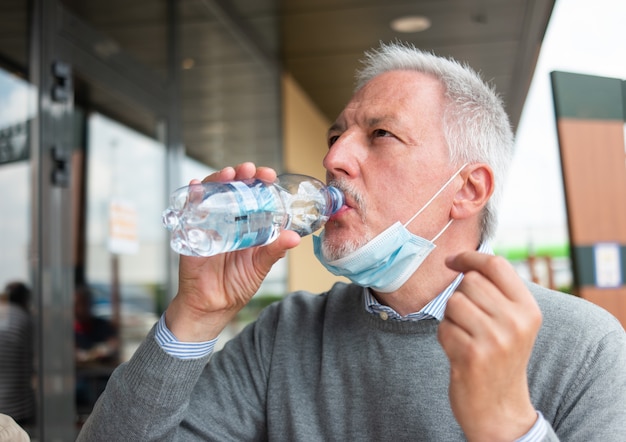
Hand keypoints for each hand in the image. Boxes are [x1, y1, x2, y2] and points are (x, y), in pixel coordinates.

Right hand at [165, 162, 300, 341]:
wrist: (211, 307)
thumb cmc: (236, 286)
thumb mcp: (260, 266)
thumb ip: (274, 251)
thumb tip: (294, 238)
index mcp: (247, 225)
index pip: (253, 196)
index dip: (259, 183)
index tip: (268, 175)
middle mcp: (228, 220)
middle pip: (232, 189)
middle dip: (241, 175)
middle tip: (250, 170)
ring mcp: (208, 223)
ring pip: (212, 194)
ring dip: (218, 180)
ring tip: (229, 174)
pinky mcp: (191, 231)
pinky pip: (189, 209)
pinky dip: (192, 195)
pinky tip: (197, 186)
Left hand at [438, 251, 542, 440]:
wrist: (499, 409)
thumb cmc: (499, 358)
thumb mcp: (513, 324)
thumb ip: (497, 293)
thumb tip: (464, 261)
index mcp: (529, 310)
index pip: (497, 265)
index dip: (470, 257)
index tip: (453, 260)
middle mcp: (516, 322)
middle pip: (470, 282)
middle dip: (460, 295)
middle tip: (467, 320)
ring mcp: (495, 340)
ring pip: (453, 302)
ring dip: (451, 318)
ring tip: (465, 336)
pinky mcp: (472, 355)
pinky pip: (443, 327)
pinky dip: (445, 337)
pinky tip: (459, 353)